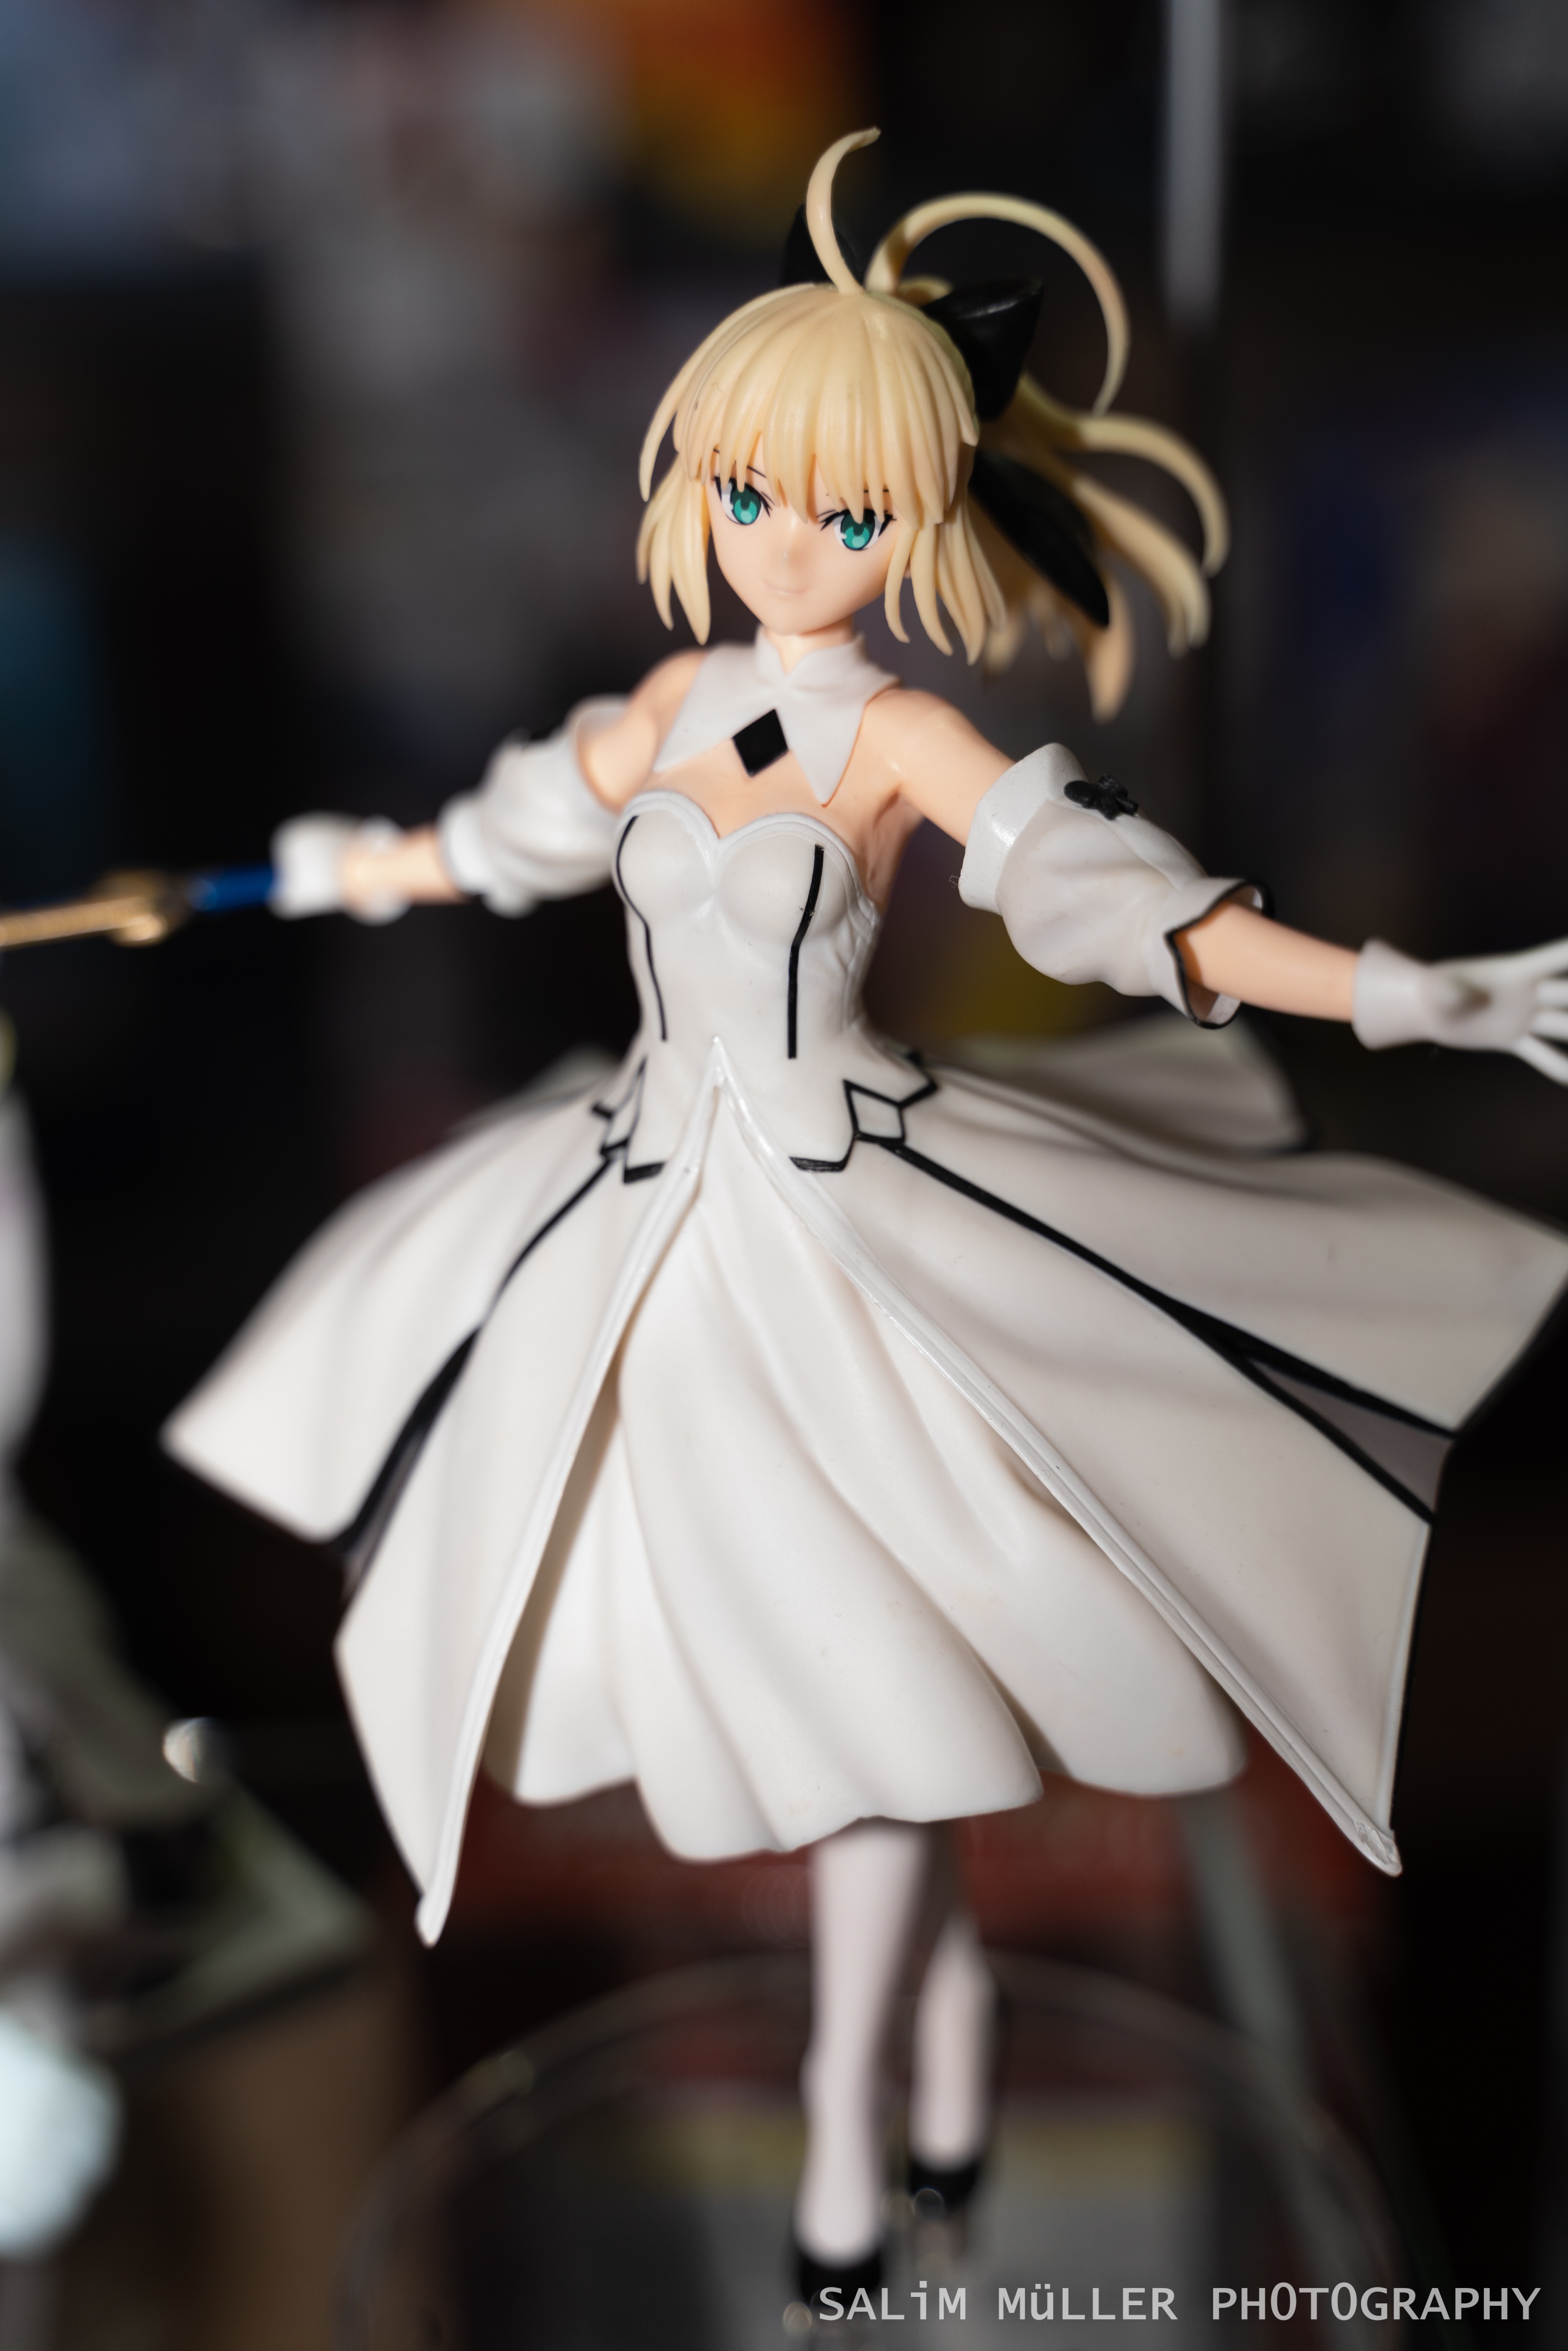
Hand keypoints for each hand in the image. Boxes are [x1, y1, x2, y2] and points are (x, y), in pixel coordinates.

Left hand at [1354, 935, 1567, 1081]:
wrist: (1420, 1004)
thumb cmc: (1428, 988)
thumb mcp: (1436, 988)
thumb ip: (1449, 991)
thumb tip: (1455, 997)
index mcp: (1517, 972)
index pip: (1559, 958)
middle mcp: (1530, 993)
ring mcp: (1526, 1016)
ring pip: (1567, 1027)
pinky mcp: (1515, 1039)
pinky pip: (1546, 1056)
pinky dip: (1562, 1068)